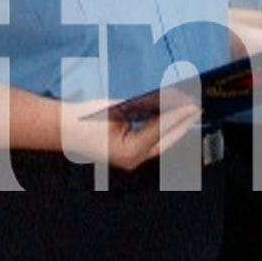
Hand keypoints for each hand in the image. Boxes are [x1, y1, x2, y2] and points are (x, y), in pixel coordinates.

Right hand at [62, 99, 200, 171]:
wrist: (62, 129)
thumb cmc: (86, 118)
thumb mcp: (117, 109)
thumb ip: (142, 108)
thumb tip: (166, 101)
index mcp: (130, 150)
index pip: (161, 130)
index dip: (178, 115)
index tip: (192, 103)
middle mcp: (133, 159)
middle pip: (166, 141)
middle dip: (183, 123)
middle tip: (198, 108)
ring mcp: (130, 160)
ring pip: (161, 143)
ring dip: (175, 128)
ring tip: (190, 112)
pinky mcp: (128, 155)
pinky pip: (151, 143)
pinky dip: (162, 131)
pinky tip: (173, 119)